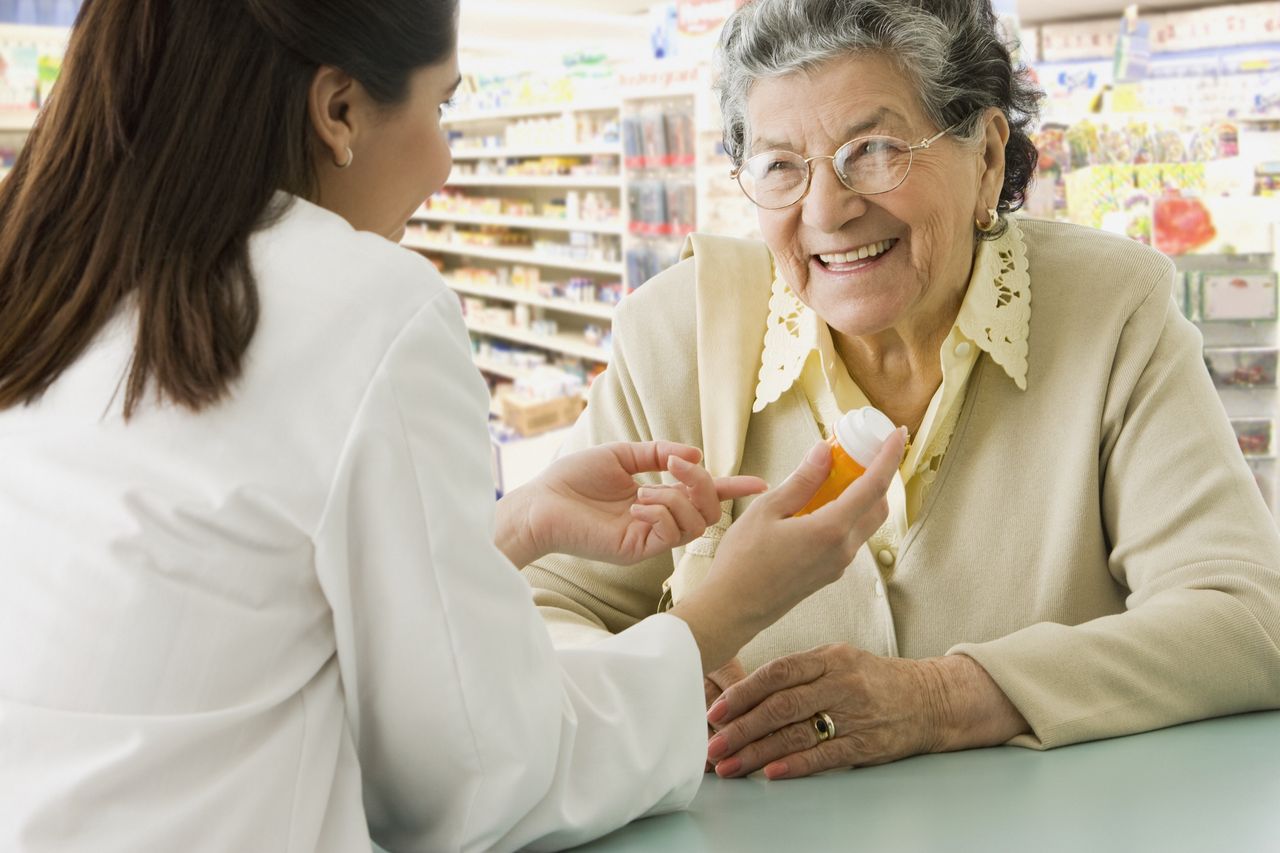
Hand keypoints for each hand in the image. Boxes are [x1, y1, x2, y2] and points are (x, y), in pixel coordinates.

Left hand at [500, 441, 766, 567]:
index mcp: (656, 498)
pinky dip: (664, 512)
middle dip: (703, 483)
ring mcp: (649, 538)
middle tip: (678, 465)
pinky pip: (672, 534)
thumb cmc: (573, 479)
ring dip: (679, 497)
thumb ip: (658, 453)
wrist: (540, 502)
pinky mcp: (637, 550)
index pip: (701, 496)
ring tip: (647, 489)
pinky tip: (639, 504)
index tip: (759, 481)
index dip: (731, 488)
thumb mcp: (622, 455)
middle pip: (708, 511)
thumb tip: (695, 454)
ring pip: (695, 524)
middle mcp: (658, 521)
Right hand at [669, 429, 906, 672]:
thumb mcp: (767, 510)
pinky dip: (847, 514)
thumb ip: (801, 481)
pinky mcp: (829, 572)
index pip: (873, 486)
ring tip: (839, 473)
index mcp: (831, 530)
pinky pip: (850, 537)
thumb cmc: (743, 561)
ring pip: (865, 523)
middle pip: (878, 506)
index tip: (897, 434)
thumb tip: (824, 453)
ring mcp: (838, 564)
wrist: (733, 609)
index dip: (889, 457)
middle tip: (862, 451)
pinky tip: (822, 502)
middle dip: (878, 475)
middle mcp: (843, 549)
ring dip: (862, 496)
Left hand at [704, 646, 1028, 779]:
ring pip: (797, 733)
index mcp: (829, 658)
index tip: (716, 710)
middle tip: (713, 743)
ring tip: (731, 765)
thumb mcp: (840, 659)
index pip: (777, 672)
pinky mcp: (867, 745)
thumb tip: (748, 692)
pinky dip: (796, 765)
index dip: (743, 692)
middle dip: (742, 727)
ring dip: (758, 752)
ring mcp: (854, 714)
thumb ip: (800, 671)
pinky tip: (772, 773)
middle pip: (781, 706)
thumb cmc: (874, 680)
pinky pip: (826, 755)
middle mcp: (840, 683)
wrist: (930, 699)